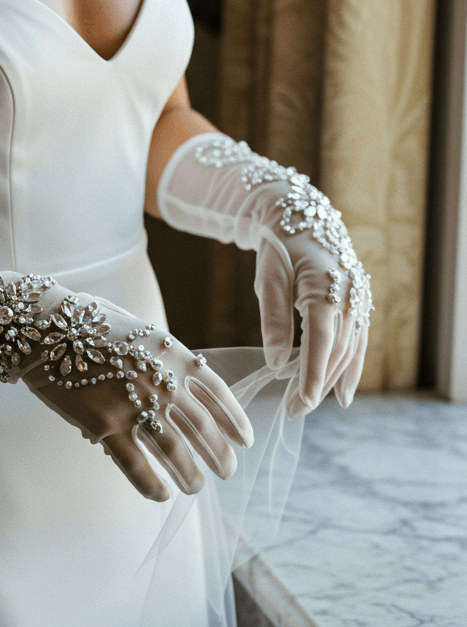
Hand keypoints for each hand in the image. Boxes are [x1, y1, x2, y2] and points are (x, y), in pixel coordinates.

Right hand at [0, 246, 252, 500]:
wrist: (42, 326)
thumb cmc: (89, 324)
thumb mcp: (138, 331)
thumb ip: (165, 358)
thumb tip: (186, 388)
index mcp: (173, 354)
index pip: (218, 393)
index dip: (235, 420)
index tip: (245, 441)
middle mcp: (159, 380)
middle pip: (202, 429)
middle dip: (219, 455)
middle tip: (225, 473)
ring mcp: (132, 403)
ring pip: (175, 452)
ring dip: (191, 475)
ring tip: (195, 487)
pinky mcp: (103, 424)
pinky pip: (137, 465)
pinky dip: (153, 485)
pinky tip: (162, 495)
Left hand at [255, 227, 368, 416]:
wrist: (300, 215)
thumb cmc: (278, 245)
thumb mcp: (268, 277)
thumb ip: (273, 318)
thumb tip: (273, 362)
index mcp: (325, 287)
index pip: (321, 341)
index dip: (312, 374)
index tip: (301, 403)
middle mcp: (349, 295)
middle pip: (337, 351)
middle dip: (316, 384)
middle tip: (292, 411)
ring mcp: (358, 299)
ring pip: (349, 349)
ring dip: (330, 381)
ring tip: (307, 406)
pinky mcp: (358, 303)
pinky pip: (358, 341)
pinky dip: (350, 368)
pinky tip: (341, 394)